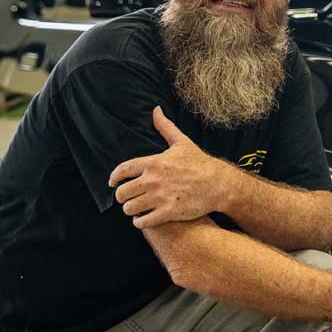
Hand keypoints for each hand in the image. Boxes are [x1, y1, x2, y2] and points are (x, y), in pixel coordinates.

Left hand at [109, 106, 233, 227]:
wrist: (218, 183)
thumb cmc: (199, 162)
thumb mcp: (181, 142)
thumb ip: (165, 127)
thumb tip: (155, 109)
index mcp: (154, 162)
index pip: (122, 170)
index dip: (114, 178)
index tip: (113, 183)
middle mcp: (153, 180)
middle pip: (122, 193)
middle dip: (123, 197)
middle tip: (129, 198)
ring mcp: (160, 197)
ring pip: (130, 208)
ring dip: (131, 210)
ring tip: (137, 209)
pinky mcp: (168, 212)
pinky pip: (143, 222)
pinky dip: (140, 222)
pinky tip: (144, 219)